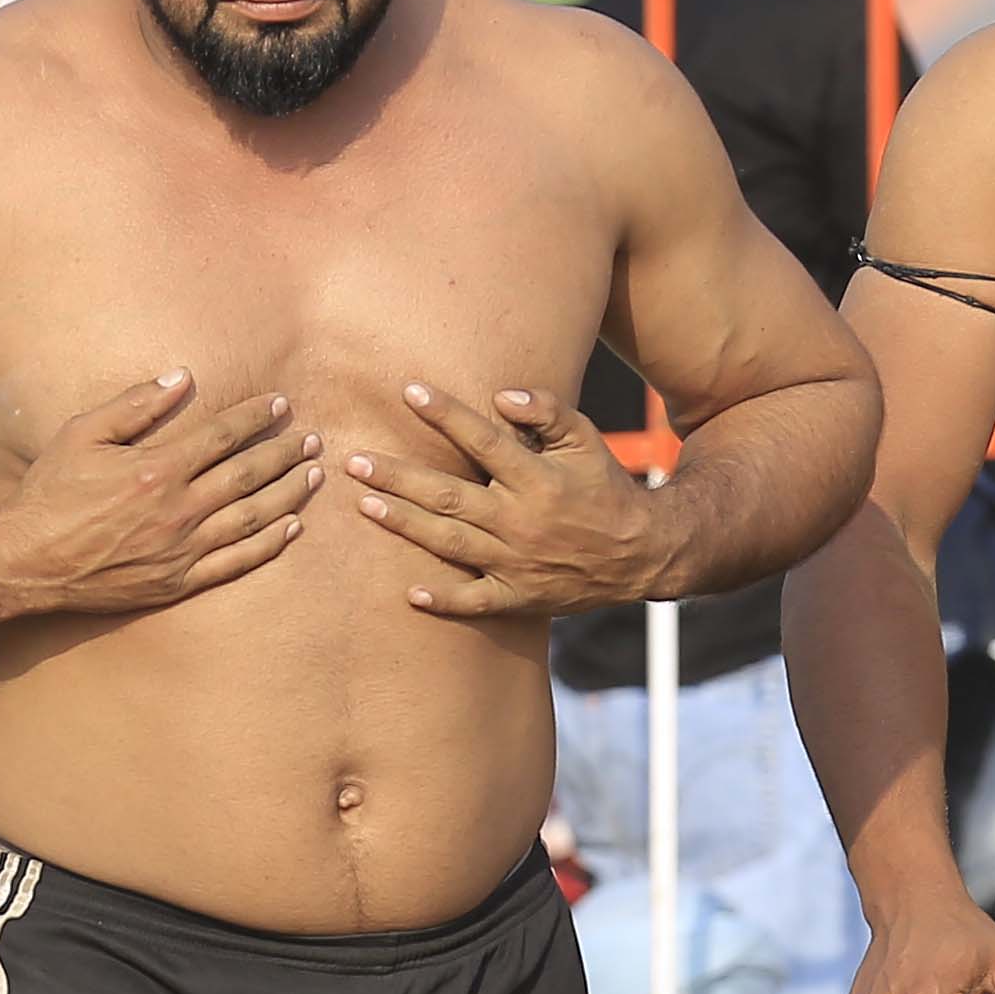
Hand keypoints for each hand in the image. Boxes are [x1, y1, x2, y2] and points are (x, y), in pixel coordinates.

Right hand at [0, 367, 313, 618]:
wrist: (29, 561)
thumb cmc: (50, 492)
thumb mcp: (82, 434)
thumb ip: (135, 405)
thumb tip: (182, 378)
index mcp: (157, 468)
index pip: (223, 435)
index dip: (256, 418)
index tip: (281, 405)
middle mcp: (177, 509)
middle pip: (248, 475)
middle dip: (285, 454)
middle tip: (312, 440)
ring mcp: (182, 549)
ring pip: (253, 518)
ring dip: (288, 495)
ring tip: (313, 476)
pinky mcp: (178, 581)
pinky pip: (236, 562)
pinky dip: (269, 544)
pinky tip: (291, 528)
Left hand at [344, 381, 672, 618]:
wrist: (640, 553)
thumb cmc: (604, 487)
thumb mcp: (586, 440)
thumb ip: (547, 412)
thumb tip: (501, 396)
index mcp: (536, 479)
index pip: (482, 440)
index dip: (446, 414)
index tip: (409, 391)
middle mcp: (520, 521)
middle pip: (447, 495)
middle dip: (398, 477)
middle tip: (354, 461)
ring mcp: (515, 563)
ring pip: (449, 542)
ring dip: (403, 524)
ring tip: (364, 504)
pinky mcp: (518, 596)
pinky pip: (475, 602)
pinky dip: (443, 600)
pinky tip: (409, 593)